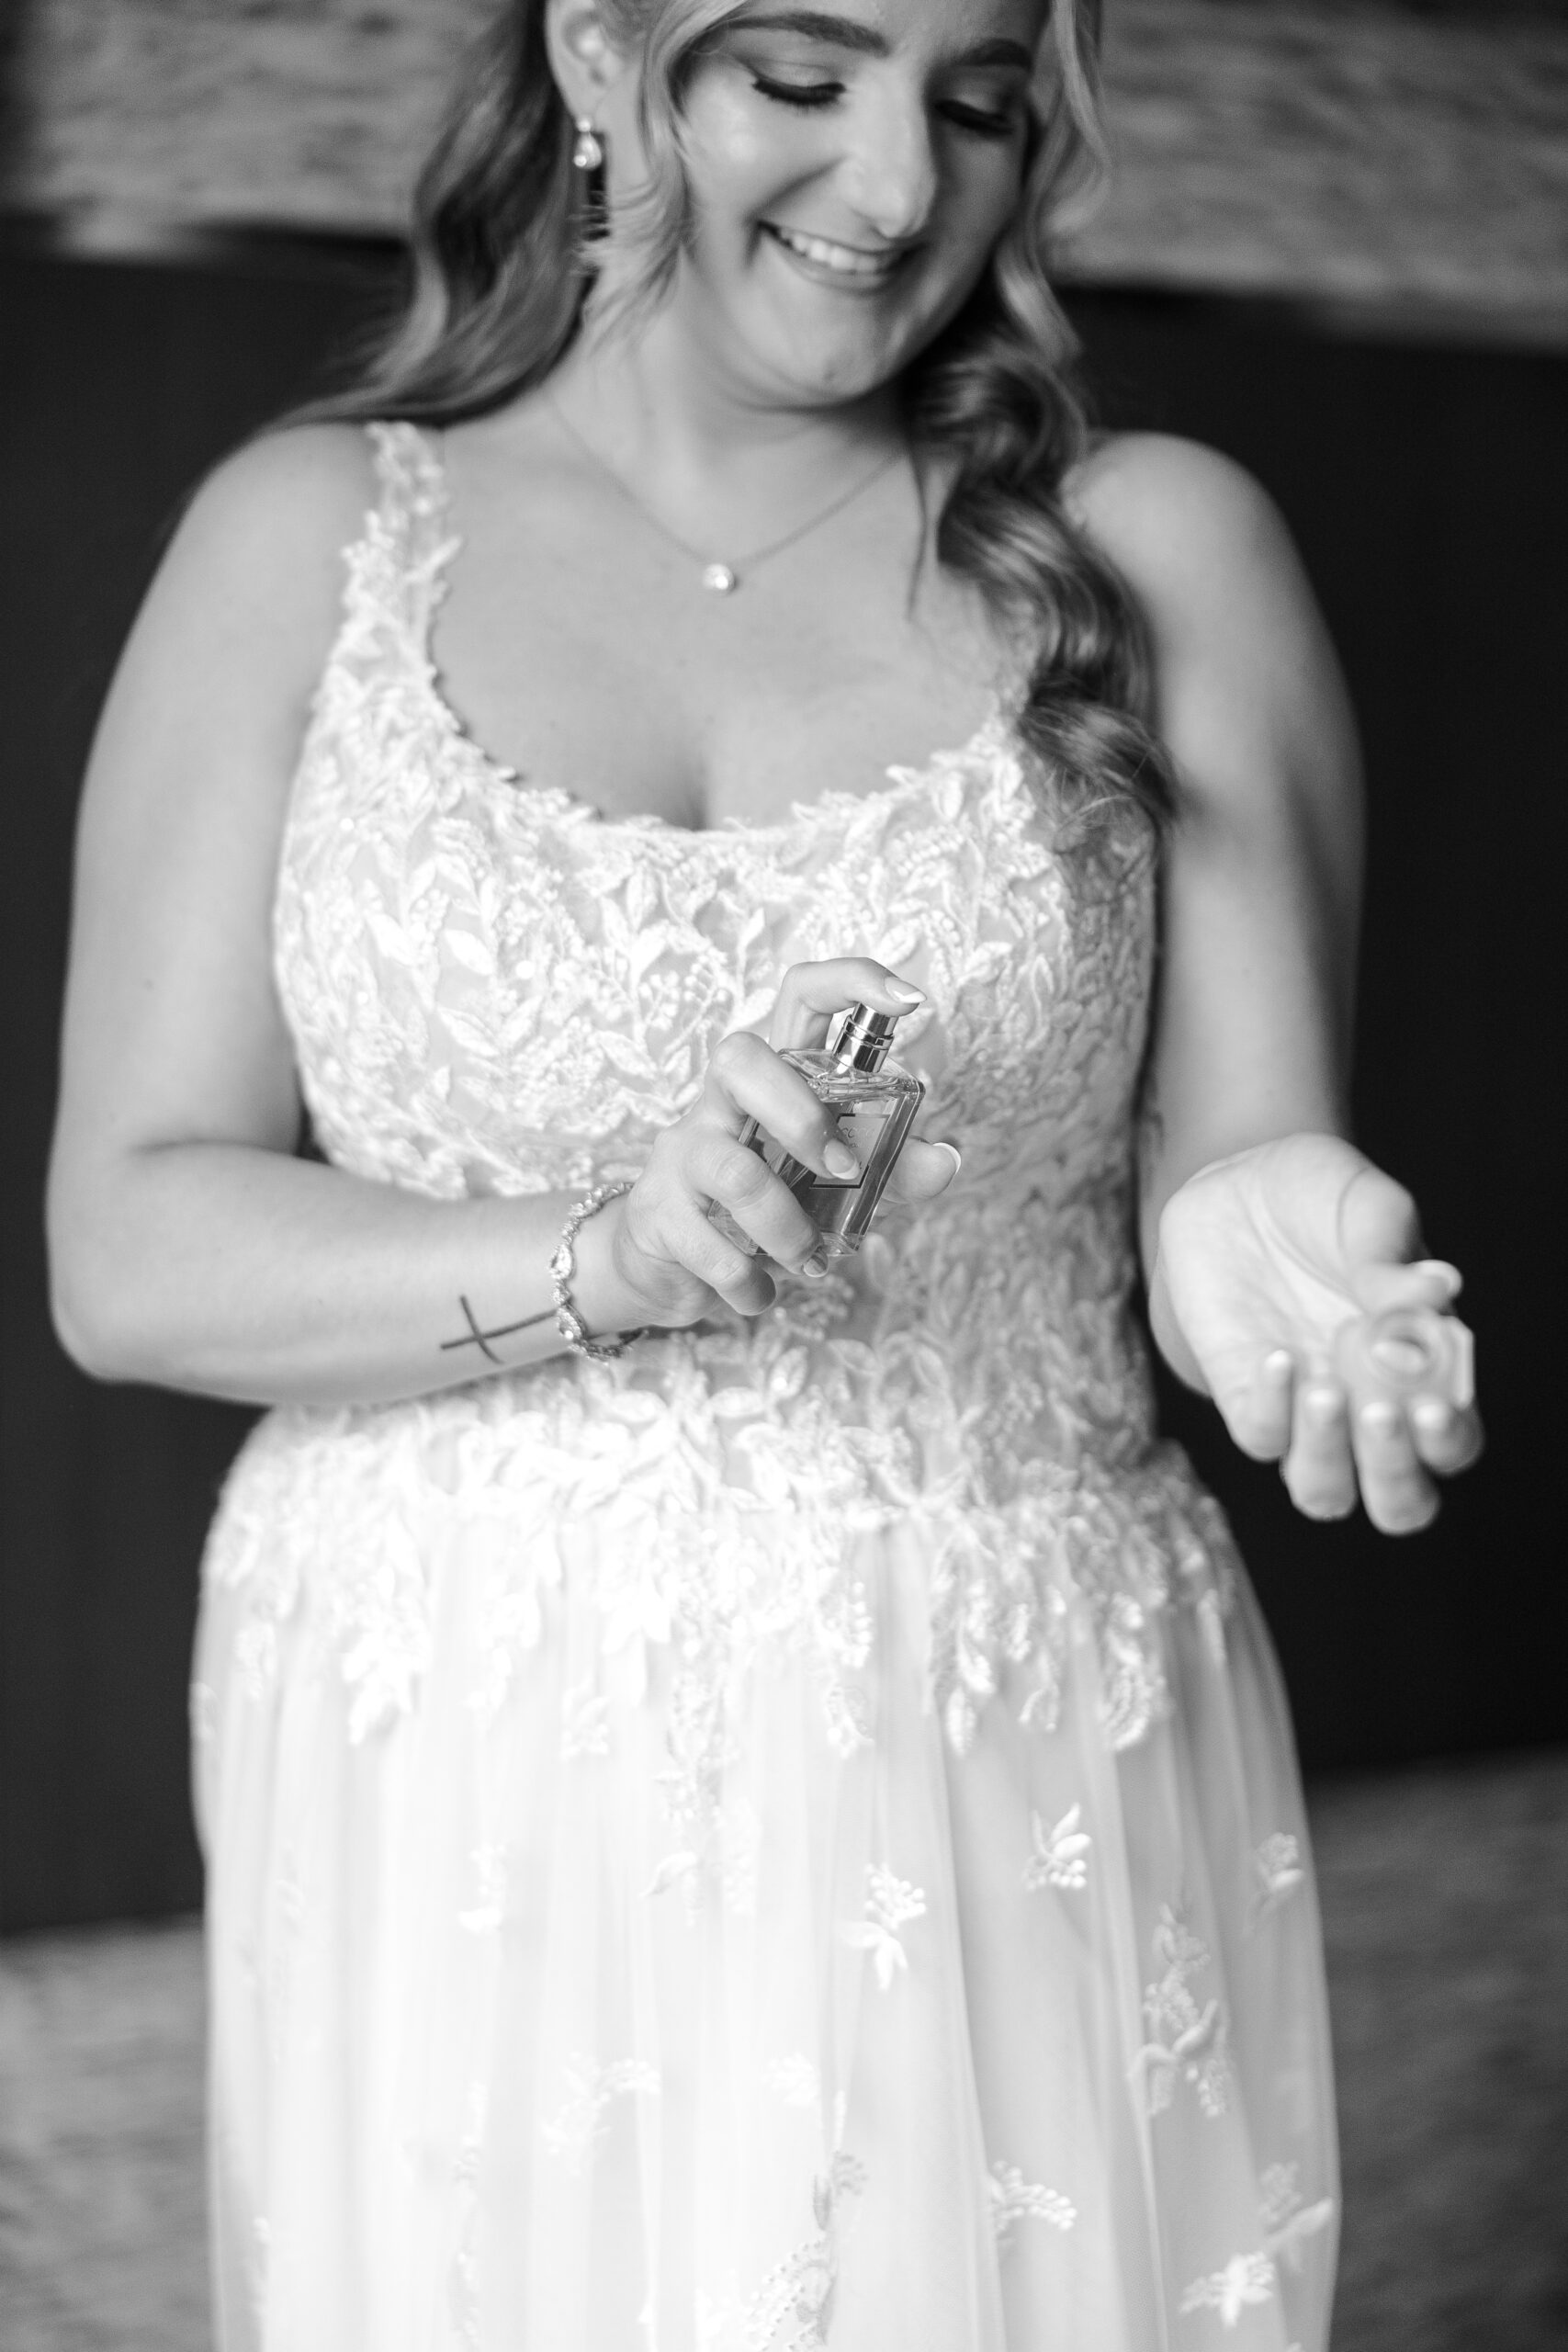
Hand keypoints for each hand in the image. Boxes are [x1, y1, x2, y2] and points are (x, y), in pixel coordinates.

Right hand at [595, 959, 959, 1329]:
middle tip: (843, 1171)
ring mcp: (684, 1150)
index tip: (912, 1001)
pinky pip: (707, 1244)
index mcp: (777, 1077)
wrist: (674, 1269)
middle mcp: (723, 1100)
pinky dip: (748, 1282)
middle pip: (740, 1058)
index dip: (852, 981)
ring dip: (786, 1230)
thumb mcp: (841, 1188)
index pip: (802, 995)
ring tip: (807, 1262)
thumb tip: (947, 1160)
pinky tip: (759, 1293)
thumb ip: (894, 1172)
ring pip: (734, 1171)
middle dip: (802, 1119)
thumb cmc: (768, 1208)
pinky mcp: (657, 1209)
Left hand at [1155, 1133, 1482, 1532]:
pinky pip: (1260, 1438)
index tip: (1432, 1403)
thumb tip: (1439, 1288)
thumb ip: (1394, 1253)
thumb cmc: (1323, 1199)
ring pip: (1324, 1492)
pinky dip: (1272, 1410)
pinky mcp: (1245, 1398)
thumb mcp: (1365, 1207)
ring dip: (1329, 1460)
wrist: (1235, 1186)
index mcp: (1426, 1371)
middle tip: (1379, 1411)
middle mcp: (1370, 1407)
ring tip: (1325, 1392)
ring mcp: (1306, 1412)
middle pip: (1400, 1499)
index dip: (1449, 1439)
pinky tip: (1278, 1354)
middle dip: (1395, 1472)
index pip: (1454, 1441)